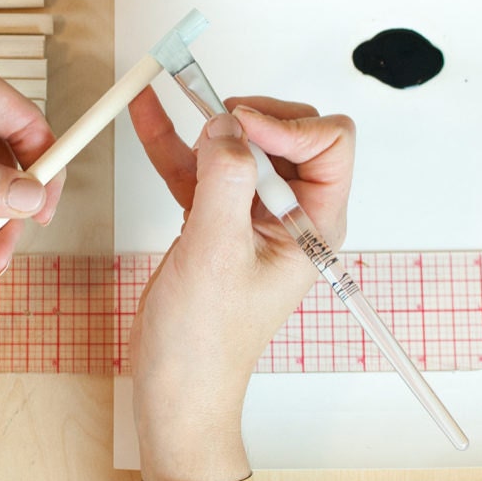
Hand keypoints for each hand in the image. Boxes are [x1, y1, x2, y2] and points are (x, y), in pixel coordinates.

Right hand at [127, 88, 354, 480]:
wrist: (175, 386)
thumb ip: (223, 181)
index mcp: (313, 225)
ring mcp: (250, 216)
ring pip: (238, 146)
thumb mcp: (216, 253)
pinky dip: (175, 143)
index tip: (241, 123)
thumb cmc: (206, 344)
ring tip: (173, 94)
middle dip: (248, 117)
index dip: (288, 124)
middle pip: (286, 135)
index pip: (329, 145)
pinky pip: (199, 168)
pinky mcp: (215, 220)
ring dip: (205, 122)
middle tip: (212, 118)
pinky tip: (152, 118)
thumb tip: (225, 126)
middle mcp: (289, 216)